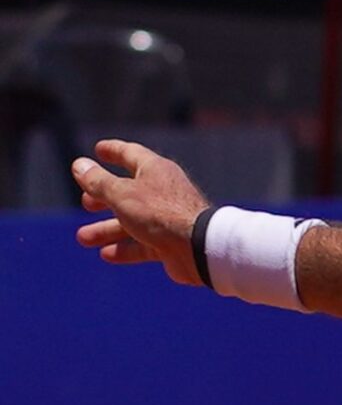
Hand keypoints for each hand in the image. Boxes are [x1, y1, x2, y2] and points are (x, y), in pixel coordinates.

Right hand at [70, 139, 212, 286]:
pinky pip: (144, 245)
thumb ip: (98, 181)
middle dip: (104, 198)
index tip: (99, 149)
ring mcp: (168, 219)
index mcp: (155, 171)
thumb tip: (79, 165)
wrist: (199, 248)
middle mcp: (164, 192)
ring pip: (132, 222)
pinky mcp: (172, 243)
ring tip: (83, 238)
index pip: (131, 154)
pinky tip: (106, 254)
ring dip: (106, 229)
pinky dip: (125, 249)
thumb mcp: (121, 194)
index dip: (113, 151)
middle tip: (85, 203)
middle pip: (128, 192)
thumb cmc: (161, 213)